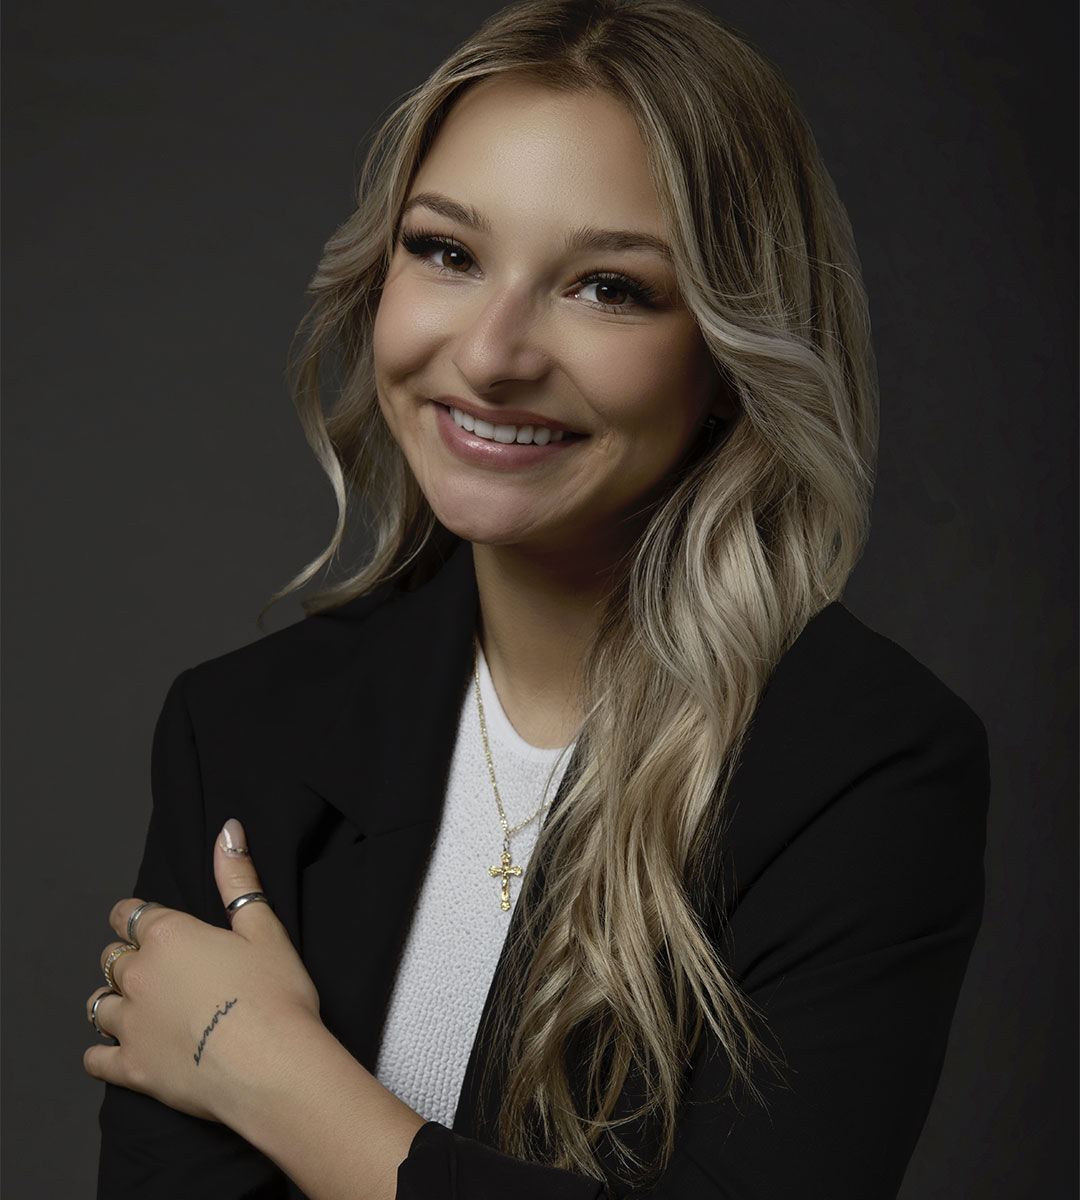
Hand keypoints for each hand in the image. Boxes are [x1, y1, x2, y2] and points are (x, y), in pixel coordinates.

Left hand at [84, 818, 321, 1124]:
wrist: (271, 1065)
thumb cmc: (274, 993)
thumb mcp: (263, 926)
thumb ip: (237, 878)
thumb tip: (228, 829)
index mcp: (169, 936)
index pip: (130, 914)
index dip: (136, 917)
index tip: (146, 923)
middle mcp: (139, 976)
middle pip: (112, 958)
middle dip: (127, 958)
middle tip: (157, 968)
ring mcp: (130, 1024)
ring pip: (98, 1004)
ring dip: (111, 1001)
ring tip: (135, 1007)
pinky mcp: (132, 1069)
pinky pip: (96, 1058)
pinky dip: (101, 1053)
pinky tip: (115, 1051)